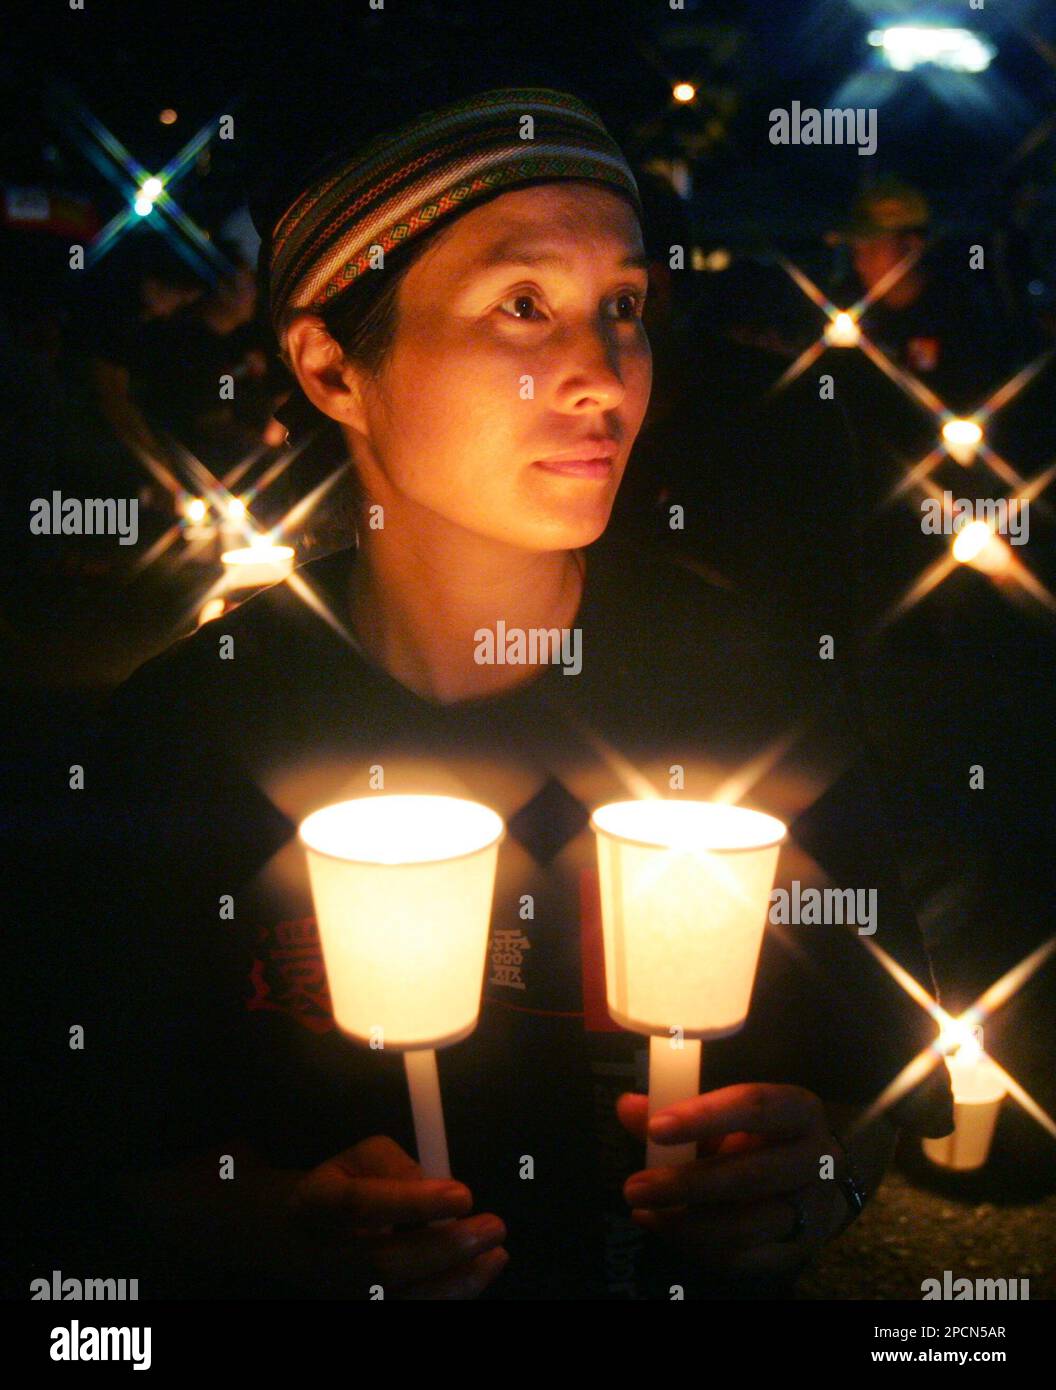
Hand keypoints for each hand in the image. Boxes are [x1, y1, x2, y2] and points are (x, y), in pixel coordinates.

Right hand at [286, 1136, 508, 1297]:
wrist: (297, 1240)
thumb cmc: (343, 1188)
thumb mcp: (361, 1158)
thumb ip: (397, 1166)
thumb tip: (440, 1191)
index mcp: (315, 1202)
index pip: (360, 1204)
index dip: (413, 1201)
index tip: (464, 1194)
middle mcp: (322, 1257)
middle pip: (381, 1264)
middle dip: (444, 1248)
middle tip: (494, 1227)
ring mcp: (339, 1295)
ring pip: (398, 1301)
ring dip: (456, 1283)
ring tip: (497, 1255)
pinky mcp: (364, 1310)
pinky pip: (409, 1311)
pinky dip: (448, 1298)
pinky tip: (477, 1275)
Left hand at [616, 1083, 851, 1276]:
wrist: (815, 1181)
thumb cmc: (762, 1136)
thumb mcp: (728, 1114)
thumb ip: (679, 1110)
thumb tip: (628, 1108)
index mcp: (799, 1110)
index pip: (755, 1106)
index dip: (704, 1116)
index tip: (655, 1128)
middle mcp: (816, 1160)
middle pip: (751, 1175)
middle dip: (686, 1183)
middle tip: (633, 1188)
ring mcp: (813, 1211)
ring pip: (748, 1226)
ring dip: (687, 1224)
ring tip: (644, 1213)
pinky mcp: (801, 1250)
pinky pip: (746, 1259)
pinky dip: (701, 1250)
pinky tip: (668, 1232)